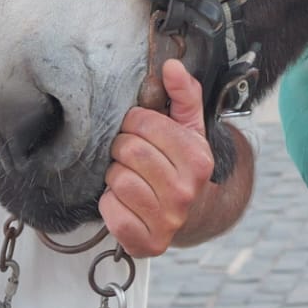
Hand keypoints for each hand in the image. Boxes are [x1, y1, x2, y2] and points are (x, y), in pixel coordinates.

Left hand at [99, 58, 215, 257]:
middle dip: (122, 148)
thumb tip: (172, 65)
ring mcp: (168, 220)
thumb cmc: (181, 166)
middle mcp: (186, 191)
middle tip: (130, 154)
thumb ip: (183, 93)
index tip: (139, 130)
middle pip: (128, 150)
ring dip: (115, 176)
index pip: (145, 123)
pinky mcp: (147, 242)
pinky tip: (123, 201)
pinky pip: (111, 211)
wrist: (190, 216)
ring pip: (118, 181)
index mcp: (198, 158)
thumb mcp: (188, 128)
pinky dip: (110, 204)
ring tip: (128, 176)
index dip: (134, 122)